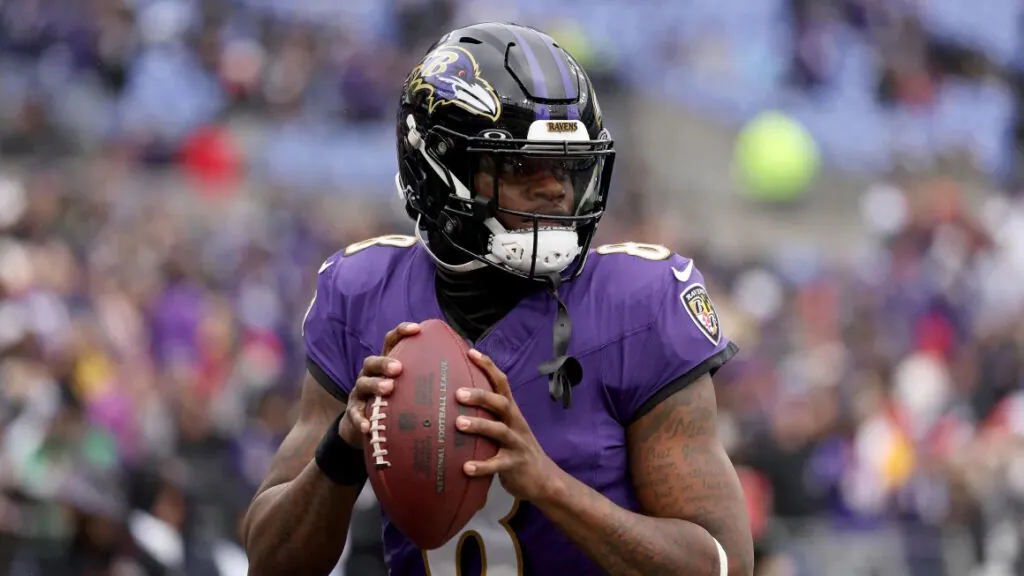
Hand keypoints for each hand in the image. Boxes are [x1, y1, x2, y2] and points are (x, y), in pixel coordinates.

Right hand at [338, 322, 420, 446]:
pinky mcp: (353, 410)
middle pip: (372, 361)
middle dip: (385, 362)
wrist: (366, 424)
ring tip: (388, 389)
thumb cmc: (397, 401)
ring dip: (375, 385)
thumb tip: (463, 367)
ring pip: (363, 383)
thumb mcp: (410, 386)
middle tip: (399, 368)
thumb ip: (427, 376)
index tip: (417, 328)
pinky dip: (360, 418)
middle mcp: (370, 373)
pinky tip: (368, 426)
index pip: (391, 341)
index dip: (401, 332)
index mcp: (385, 363)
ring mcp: (360, 391)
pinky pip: (354, 413)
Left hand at [455, 349, 559, 501]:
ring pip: (500, 431)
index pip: (502, 383)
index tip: (470, 352)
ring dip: (479, 426)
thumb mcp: (506, 427)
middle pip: (501, 403)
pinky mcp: (515, 465)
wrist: (544, 479)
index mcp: (511, 412)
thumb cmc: (515, 449)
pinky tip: (466, 467)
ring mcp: (517, 444)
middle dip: (480, 396)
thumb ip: (487, 415)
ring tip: (459, 423)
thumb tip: (454, 402)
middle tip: (457, 393)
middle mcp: (515, 423)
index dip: (488, 367)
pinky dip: (482, 466)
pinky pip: (498, 465)